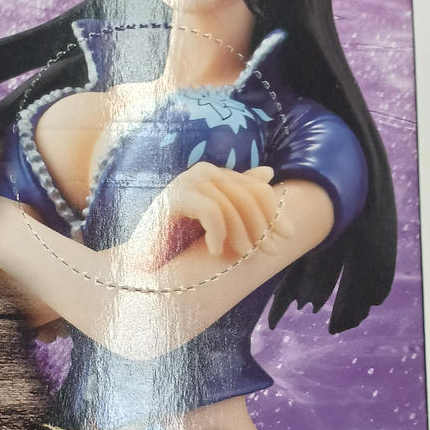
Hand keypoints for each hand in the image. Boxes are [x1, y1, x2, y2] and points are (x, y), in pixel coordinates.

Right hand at [138, 162, 294, 259]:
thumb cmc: (180, 241)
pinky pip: (210, 211)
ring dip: (242, 233)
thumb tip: (269, 173)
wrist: (142, 257)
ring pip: (231, 204)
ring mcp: (187, 181)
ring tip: (244, 255)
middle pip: (248, 195)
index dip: (275, 213)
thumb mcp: (219, 222)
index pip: (256, 188)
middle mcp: (203, 172)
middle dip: (263, 225)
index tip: (287, 237)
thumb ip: (240, 200)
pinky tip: (216, 251)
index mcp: (216, 175)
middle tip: (271, 250)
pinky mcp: (175, 197)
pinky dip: (218, 233)